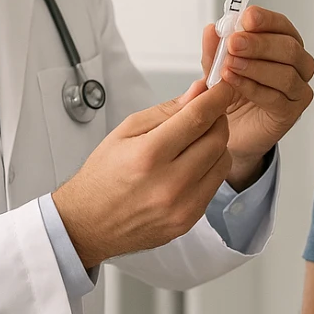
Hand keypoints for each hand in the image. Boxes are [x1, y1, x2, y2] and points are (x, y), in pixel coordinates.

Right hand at [52, 80, 234, 267]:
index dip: (217, 98)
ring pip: (222, 162)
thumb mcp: (125, 132)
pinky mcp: (189, 220)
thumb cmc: (102, 177)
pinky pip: (214, 185)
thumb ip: (166, 111)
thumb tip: (197, 92)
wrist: (89, 224)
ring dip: (216, 145)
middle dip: (217, 120)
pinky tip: (190, 166)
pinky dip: (209, 169)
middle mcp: (170, 183)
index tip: (223, 89)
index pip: (198, 118)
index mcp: (149, 155)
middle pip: (217, 139)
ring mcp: (182, 206)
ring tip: (194, 142)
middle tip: (206, 114)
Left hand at [202, 6, 313, 188]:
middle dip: (259, 44)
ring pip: (287, 74)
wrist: (226, 130)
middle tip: (233, 43)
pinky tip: (234, 82)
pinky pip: (276, 98)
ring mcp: (298, 90)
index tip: (246, 17)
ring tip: (230, 65)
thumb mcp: (217, 67)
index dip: (266, 20)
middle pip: (289, 48)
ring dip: (256, 67)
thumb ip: (215, 50)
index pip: (282, 26)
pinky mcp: (291, 113)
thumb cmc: (229, 94)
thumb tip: (211, 29)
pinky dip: (253, 88)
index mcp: (283, 44)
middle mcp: (297, 65)